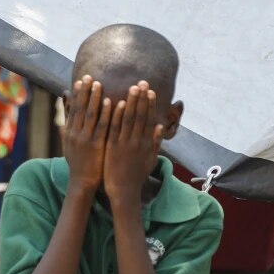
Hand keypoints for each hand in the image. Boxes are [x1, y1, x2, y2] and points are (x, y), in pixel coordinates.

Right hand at [62, 76, 112, 193]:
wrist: (82, 182)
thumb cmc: (78, 165)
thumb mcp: (69, 147)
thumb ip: (67, 133)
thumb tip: (63, 121)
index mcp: (69, 133)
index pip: (73, 110)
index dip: (77, 95)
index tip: (80, 81)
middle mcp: (75, 134)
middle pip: (80, 109)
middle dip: (85, 92)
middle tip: (89, 76)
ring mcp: (85, 140)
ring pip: (90, 115)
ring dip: (94, 98)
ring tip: (99, 84)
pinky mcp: (96, 146)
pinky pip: (101, 127)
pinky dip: (105, 113)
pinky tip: (109, 102)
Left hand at [102, 82, 164, 208]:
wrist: (123, 191)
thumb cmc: (136, 175)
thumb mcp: (149, 159)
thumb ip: (154, 142)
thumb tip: (160, 127)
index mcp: (145, 143)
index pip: (148, 120)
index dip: (150, 105)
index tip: (150, 91)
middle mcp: (137, 141)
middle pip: (140, 116)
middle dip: (141, 99)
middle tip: (142, 82)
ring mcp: (125, 144)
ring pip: (129, 119)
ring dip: (131, 102)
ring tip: (133, 88)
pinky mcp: (113, 148)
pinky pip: (115, 129)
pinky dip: (118, 116)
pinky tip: (118, 103)